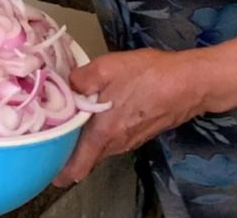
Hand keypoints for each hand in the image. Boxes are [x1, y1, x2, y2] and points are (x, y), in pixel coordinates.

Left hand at [53, 48, 209, 187]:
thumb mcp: (108, 67)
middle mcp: (116, 143)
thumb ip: (81, 78)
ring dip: (86, 140)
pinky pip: (114, 139)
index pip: (77, 167)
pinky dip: (102, 133)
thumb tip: (67, 85)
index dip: (59, 169)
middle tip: (53, 134)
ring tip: (72, 121)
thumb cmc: (151, 75)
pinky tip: (99, 113)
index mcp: (104, 132)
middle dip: (68, 151)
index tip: (46, 162)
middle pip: (86, 158)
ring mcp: (130, 140)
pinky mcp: (141, 133)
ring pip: (100, 148)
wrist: (191, 83)